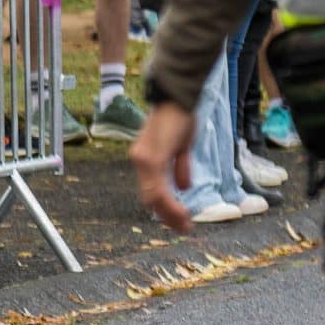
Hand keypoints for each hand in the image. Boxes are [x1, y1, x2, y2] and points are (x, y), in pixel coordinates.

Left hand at [131, 101, 195, 233]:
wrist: (178, 96)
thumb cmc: (181, 115)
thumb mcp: (182, 145)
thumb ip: (180, 167)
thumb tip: (184, 186)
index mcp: (145, 158)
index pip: (151, 189)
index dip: (165, 207)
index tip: (180, 219)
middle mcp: (139, 160)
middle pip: (149, 198)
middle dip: (167, 216)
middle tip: (184, 228)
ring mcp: (143, 161)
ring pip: (152, 197)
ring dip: (169, 214)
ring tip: (185, 225)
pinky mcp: (151, 160)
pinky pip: (158, 189)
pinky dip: (170, 205)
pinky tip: (182, 213)